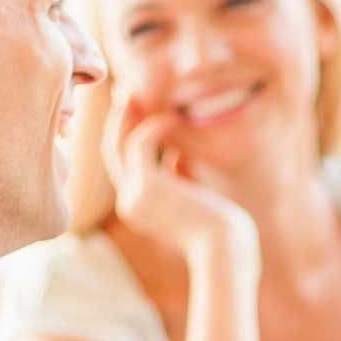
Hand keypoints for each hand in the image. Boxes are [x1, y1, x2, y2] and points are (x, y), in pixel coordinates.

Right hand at [102, 94, 256, 258]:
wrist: (227, 249)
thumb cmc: (222, 229)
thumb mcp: (197, 199)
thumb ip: (180, 177)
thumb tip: (176, 155)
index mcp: (140, 209)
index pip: (128, 168)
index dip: (133, 139)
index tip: (144, 116)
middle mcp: (130, 203)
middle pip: (114, 153)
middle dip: (119, 121)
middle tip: (126, 92)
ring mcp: (134, 196)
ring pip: (120, 145)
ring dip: (128, 116)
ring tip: (137, 92)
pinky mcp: (146, 185)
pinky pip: (142, 143)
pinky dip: (155, 127)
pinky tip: (174, 117)